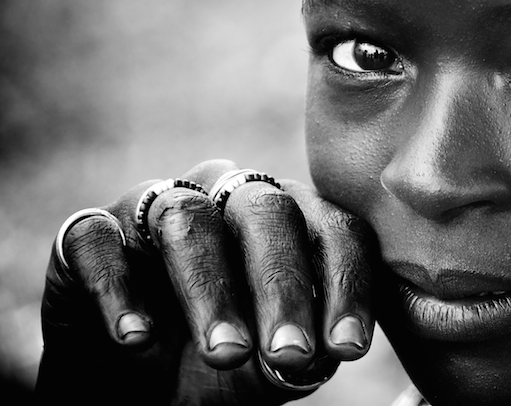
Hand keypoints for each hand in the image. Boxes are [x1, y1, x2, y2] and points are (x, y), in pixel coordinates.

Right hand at [36, 159, 376, 404]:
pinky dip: (120, 288)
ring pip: (186, 218)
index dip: (346, 282)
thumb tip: (320, 352)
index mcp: (289, 221)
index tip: (347, 348)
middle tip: (288, 353)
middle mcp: (226, 198)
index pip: (332, 227)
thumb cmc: (214, 371)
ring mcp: (155, 207)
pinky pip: (99, 239)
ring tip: (225, 352)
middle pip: (266, 211)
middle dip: (281, 285)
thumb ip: (296, 355)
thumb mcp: (264, 371)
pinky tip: (138, 338)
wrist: (127, 391)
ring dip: (209, 288)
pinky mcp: (88, 233)